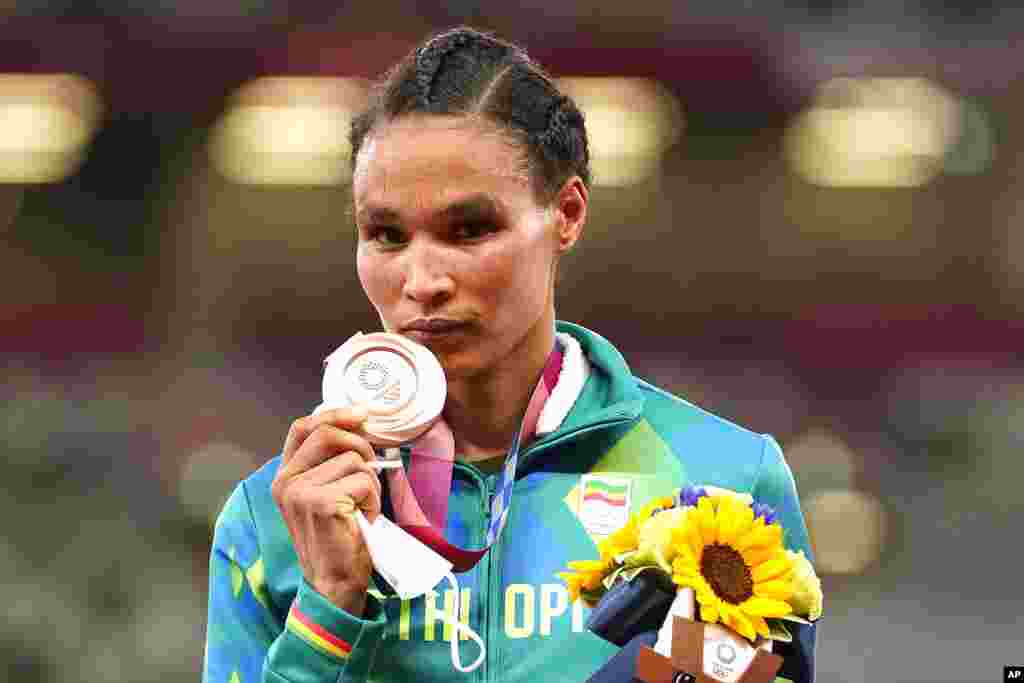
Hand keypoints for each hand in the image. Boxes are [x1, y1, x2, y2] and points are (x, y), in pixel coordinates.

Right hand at [271, 405, 379, 615]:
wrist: (334, 583)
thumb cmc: (337, 536)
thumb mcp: (326, 493)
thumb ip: (330, 462)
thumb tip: (359, 422)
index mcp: (285, 476)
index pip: (303, 427)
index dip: (334, 414)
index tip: (362, 414)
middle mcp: (286, 482)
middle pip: (328, 433)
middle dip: (360, 445)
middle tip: (371, 470)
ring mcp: (300, 492)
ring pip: (353, 459)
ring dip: (370, 484)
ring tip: (361, 508)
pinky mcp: (321, 503)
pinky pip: (363, 481)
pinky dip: (372, 500)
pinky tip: (363, 519)